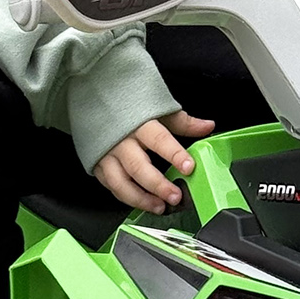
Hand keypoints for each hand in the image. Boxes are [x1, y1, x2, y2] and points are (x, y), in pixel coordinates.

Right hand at [94, 109, 215, 210]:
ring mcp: (106, 153)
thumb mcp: (157, 105)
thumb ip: (182, 121)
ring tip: (159, 207)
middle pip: (139, 167)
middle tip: (175, 196)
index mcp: (139, 123)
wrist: (92, 92)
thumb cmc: (127, 101)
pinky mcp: (96, 163)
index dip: (175, 155)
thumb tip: (207, 126)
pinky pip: (110, 185)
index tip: (189, 167)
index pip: (159, 140)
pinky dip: (125, 196)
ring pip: (121, 182)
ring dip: (140, 198)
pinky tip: (140, 202)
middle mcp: (121, 140)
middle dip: (158, 185)